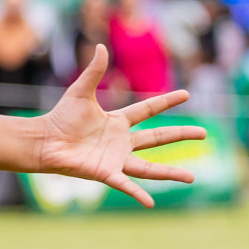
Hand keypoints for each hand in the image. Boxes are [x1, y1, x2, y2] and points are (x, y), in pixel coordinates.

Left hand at [36, 44, 201, 206]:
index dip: (166, 102)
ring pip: (149, 167)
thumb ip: (94, 71)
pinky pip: (125, 184)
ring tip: (192, 177)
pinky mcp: (106, 172)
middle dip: (180, 135)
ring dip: (170, 173)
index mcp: (117, 122)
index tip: (187, 94)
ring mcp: (116, 159)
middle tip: (204, 133)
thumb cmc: (60, 118)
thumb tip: (101, 46)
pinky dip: (137, 194)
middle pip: (157, 138)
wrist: (43, 140)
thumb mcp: (80, 92)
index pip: (147, 110)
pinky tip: (151, 203)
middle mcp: (121, 142)